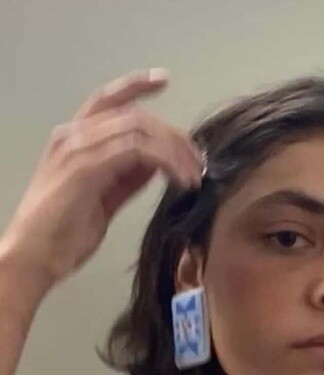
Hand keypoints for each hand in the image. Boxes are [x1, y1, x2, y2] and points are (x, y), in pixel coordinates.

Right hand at [2, 68, 203, 291]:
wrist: (35, 256)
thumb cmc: (64, 232)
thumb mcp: (104, 198)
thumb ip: (126, 176)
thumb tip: (155, 163)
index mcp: (75, 139)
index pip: (109, 100)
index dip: (136, 85)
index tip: (164, 79)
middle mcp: (73, 136)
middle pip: (134, 115)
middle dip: (173, 135)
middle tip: (198, 162)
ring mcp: (76, 150)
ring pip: (137, 129)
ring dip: (174, 150)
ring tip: (193, 176)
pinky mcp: (84, 169)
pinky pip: (134, 151)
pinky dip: (164, 161)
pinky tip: (178, 179)